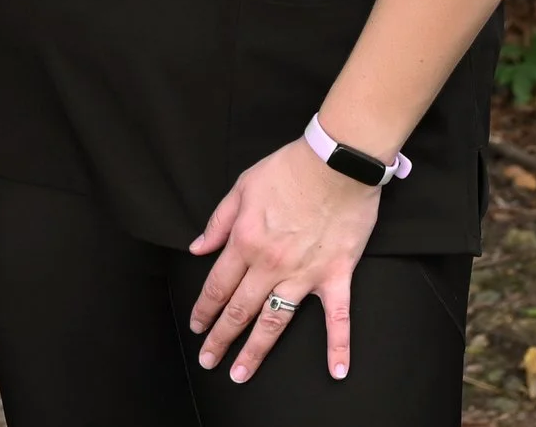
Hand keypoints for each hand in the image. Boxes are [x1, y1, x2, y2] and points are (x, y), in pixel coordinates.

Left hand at [187, 139, 381, 383]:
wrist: (336, 161)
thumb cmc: (289, 168)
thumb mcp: (242, 187)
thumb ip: (218, 221)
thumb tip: (198, 248)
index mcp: (245, 242)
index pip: (217, 286)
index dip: (204, 310)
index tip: (197, 326)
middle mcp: (270, 264)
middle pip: (240, 310)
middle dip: (221, 338)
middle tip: (209, 360)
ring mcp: (304, 274)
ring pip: (275, 321)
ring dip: (256, 351)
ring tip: (241, 373)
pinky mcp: (337, 275)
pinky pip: (338, 317)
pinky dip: (338, 345)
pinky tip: (337, 371)